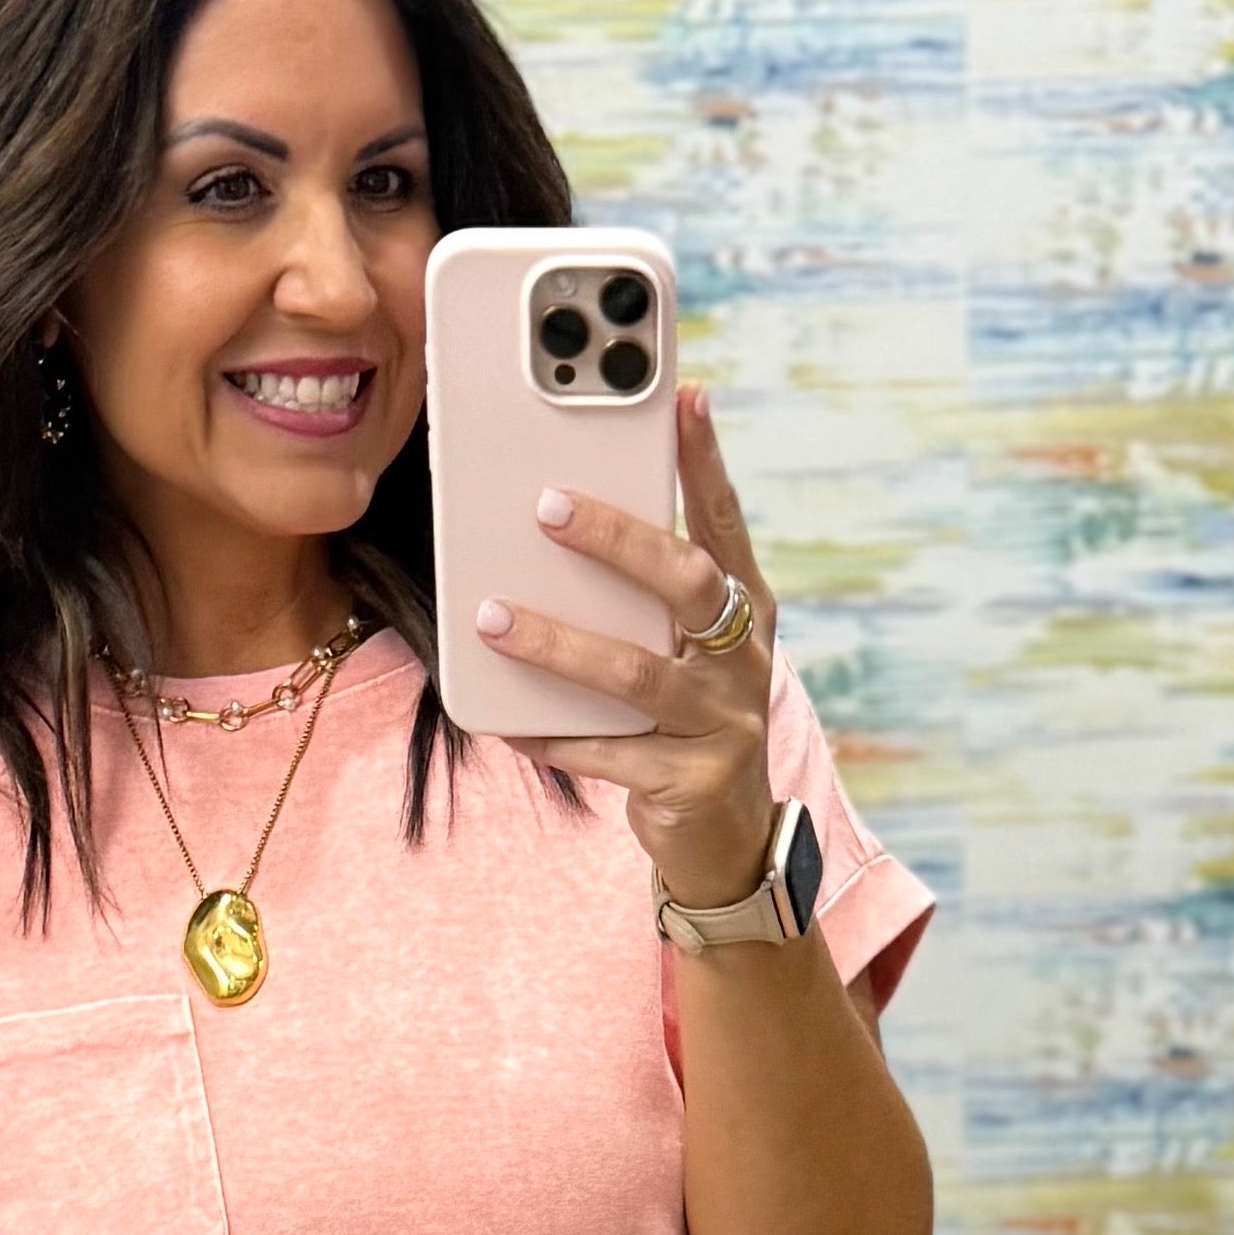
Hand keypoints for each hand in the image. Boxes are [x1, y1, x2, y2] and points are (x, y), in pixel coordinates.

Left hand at [473, 384, 777, 910]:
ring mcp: (722, 724)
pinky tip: (501, 717)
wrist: (726, 839)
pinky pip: (606, 753)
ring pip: (636, 673)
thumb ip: (643, 595)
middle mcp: (743, 659)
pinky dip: (549, 734)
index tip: (683, 395)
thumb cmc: (686, 720)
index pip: (724, 522)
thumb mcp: (681, 649)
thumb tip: (555, 519)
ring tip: (490, 616)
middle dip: (617, 540)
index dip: (705, 460)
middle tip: (548, 507)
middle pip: (685, 583)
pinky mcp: (690, 784)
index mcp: (744, 610)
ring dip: (558, 642)